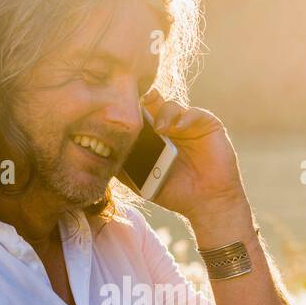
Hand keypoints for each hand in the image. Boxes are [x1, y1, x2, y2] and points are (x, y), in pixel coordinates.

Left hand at [125, 88, 249, 226]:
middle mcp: (169, 126)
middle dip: (143, 102)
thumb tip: (98, 158)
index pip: (138, 117)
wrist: (206, 202)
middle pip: (152, 105)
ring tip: (160, 128)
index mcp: (152, 137)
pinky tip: (179, 128)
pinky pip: (194, 113)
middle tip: (134, 103)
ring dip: (163, 114)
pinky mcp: (207, 124)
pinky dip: (185, 117)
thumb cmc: (175, 192)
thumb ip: (124, 169)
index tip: (116, 111)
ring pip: (170, 106)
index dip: (129, 113)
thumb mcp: (142, 182)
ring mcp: (187, 124)